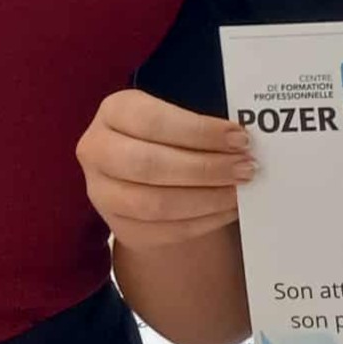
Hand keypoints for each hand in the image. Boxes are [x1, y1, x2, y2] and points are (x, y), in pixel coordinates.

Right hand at [77, 90, 254, 251]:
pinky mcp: (119, 228)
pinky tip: (228, 210)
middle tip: (245, 167)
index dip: (200, 131)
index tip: (239, 138)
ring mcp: (102, 194)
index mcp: (113, 111)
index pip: (153, 121)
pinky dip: (202, 222)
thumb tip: (242, 141)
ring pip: (154, 204)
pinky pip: (162, 232)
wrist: (142, 173)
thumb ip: (202, 125)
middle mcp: (97, 151)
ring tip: (240, 191)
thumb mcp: (175, 115)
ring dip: (206, 199)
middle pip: (150, 165)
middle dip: (206, 168)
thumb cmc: (168, 135)